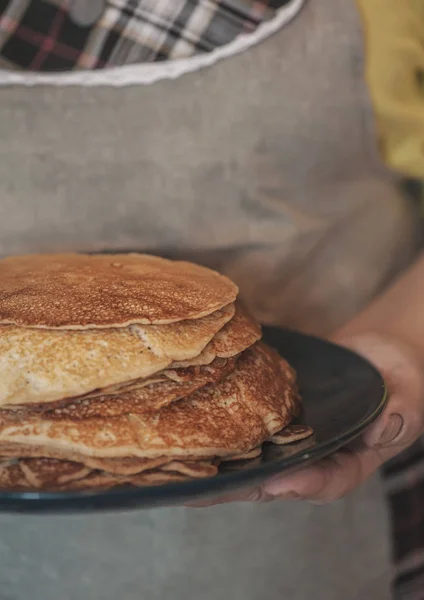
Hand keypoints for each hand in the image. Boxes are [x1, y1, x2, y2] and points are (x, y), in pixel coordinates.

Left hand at [188, 332, 423, 506]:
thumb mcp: (410, 396)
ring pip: (254, 459)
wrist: (376, 353)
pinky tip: (190, 430)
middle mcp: (316, 456)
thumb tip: (380, 429)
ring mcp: (292, 437)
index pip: (328, 481)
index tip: (277, 482)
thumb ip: (400, 416)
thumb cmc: (400, 378)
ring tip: (180, 470)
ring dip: (219, 466)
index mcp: (351, 461)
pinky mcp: (275, 415)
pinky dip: (221, 432)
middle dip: (237, 486)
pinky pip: (247, 428)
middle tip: (199, 489)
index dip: (303, 485)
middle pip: (276, 480)